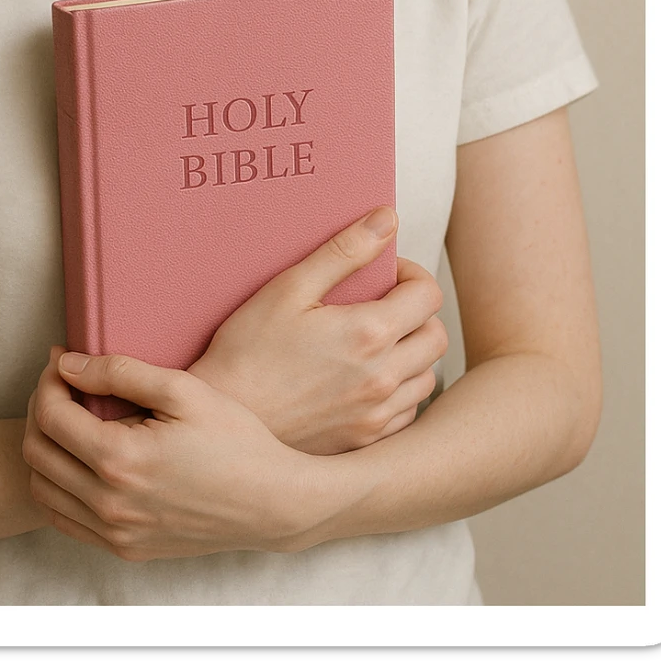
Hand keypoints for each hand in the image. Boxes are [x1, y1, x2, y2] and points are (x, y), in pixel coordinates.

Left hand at [23, 346, 319, 561]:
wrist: (272, 502)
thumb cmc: (235, 439)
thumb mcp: (182, 390)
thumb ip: (119, 372)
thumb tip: (67, 364)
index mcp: (120, 460)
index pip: (50, 416)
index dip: (47, 380)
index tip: (63, 360)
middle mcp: (109, 504)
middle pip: (36, 452)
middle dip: (40, 409)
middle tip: (62, 385)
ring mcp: (116, 533)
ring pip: (43, 490)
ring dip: (45, 449)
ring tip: (69, 419)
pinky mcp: (125, 548)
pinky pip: (65, 520)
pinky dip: (58, 487)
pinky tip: (81, 459)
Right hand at [187, 208, 447, 453]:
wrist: (224, 421)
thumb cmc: (248, 351)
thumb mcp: (289, 288)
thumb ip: (345, 251)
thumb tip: (387, 219)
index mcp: (369, 333)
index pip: (428, 294)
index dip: (412, 275)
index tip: (385, 274)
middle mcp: (383, 377)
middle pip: (436, 336)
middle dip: (417, 312)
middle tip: (383, 304)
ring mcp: (377, 415)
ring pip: (427, 376)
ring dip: (412, 352)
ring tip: (375, 341)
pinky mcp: (366, 441)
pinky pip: (408, 412)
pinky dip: (400, 391)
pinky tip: (367, 379)